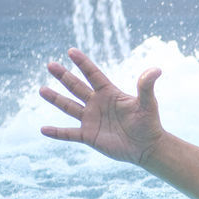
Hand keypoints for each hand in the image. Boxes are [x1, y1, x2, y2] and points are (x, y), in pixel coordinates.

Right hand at [40, 48, 165, 165]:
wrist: (147, 147)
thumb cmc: (149, 123)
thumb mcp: (148, 103)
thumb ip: (146, 87)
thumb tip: (156, 69)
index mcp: (110, 93)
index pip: (93, 75)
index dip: (83, 63)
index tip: (71, 51)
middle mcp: (97, 104)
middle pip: (77, 87)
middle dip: (64, 76)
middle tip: (50, 64)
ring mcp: (91, 120)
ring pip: (68, 107)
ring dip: (55, 99)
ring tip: (41, 89)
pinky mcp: (88, 136)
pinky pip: (69, 133)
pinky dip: (56, 133)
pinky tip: (43, 129)